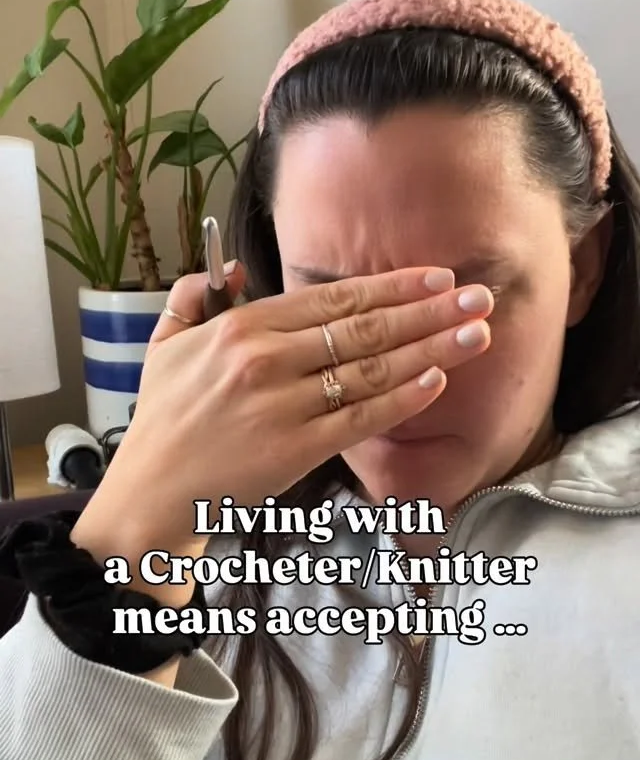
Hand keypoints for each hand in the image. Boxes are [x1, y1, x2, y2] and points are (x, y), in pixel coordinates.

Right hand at [72, 264, 492, 601]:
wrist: (149, 494)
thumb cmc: (162, 421)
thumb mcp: (163, 345)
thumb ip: (193, 296)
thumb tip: (232, 265)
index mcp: (241, 327)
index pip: (332, 298)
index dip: (391, 286)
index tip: (436, 276)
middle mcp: (265, 359)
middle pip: (363, 327)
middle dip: (428, 309)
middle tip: (479, 296)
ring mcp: (282, 405)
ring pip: (370, 369)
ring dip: (431, 349)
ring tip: (476, 333)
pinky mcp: (294, 450)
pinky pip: (360, 418)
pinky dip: (401, 398)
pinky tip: (437, 380)